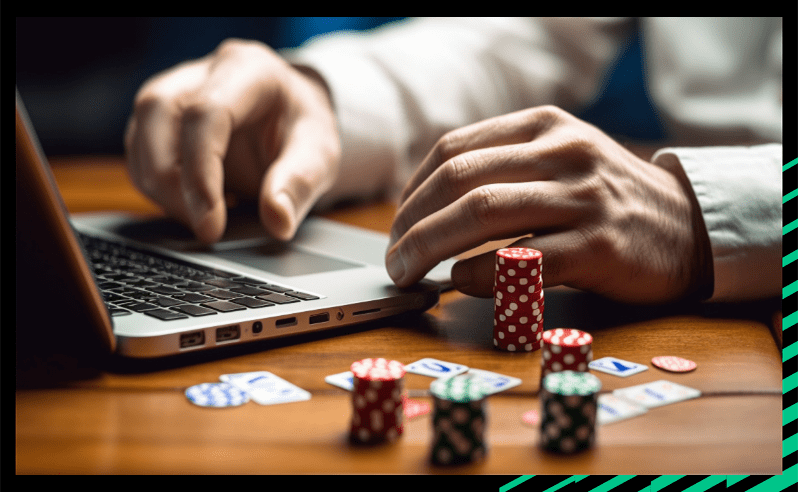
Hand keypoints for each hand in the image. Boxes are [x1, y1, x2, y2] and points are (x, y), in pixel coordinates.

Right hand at [125, 39, 339, 242]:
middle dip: (170, 181)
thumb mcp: (320, 154)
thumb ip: (300, 184)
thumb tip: (278, 220)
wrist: (291, 120)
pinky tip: (192, 208)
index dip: (202, 172)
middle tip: (204, 228)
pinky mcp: (160, 120)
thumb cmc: (302, 129)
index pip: (206, 113)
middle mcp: (202, 72)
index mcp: (247, 68)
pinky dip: (158, 189)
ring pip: (139, 135)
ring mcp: (175, 91)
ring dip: (160, 189)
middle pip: (156, 113)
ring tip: (202, 221)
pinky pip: (140, 154)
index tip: (211, 223)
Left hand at [386, 106, 710, 303]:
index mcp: (543, 126)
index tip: (397, 224)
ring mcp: (583, 197)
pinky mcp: (599, 246)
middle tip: (393, 259)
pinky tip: (460, 283)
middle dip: (411, 224)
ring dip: (430, 247)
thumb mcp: (559, 158)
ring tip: (409, 273)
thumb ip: (501, 168)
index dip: (412, 191)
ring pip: (482, 213)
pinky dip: (478, 274)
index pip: (452, 149)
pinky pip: (521, 260)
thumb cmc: (605, 197)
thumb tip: (424, 206)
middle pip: (459, 181)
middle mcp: (562, 152)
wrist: (686, 226)